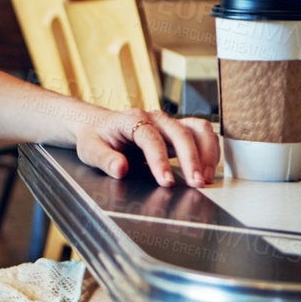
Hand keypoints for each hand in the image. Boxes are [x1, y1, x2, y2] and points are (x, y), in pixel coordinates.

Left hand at [74, 108, 219, 187]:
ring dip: (206, 153)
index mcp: (130, 119)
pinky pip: (202, 133)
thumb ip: (105, 159)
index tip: (167, 182)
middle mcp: (153, 117)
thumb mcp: (90, 149)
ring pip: (198, 129)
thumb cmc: (95, 137)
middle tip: (196, 183)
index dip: (160, 160)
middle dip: (191, 159)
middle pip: (180, 132)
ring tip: (206, 178)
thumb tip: (121, 169)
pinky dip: (210, 150)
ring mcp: (168, 122)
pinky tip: (208, 169)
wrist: (98, 125)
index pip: (150, 138)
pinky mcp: (178, 130)